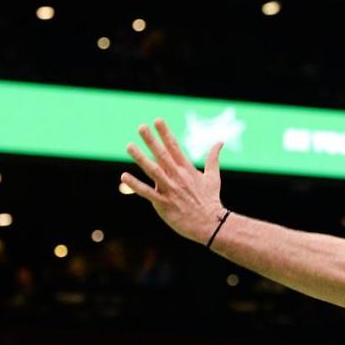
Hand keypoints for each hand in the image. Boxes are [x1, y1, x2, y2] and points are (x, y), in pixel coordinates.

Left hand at [121, 119, 225, 245]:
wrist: (210, 223)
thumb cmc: (210, 200)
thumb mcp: (213, 176)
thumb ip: (213, 158)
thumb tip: (220, 142)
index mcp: (187, 169)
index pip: (174, 147)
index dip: (166, 133)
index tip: (158, 120)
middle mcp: (178, 177)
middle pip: (162, 155)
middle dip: (151, 140)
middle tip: (141, 127)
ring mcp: (170, 190)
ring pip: (153, 171)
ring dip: (141, 158)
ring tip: (129, 146)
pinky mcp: (164, 204)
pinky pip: (147, 193)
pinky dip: (136, 185)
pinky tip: (124, 177)